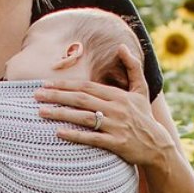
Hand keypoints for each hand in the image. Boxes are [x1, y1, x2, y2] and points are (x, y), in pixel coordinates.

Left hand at [33, 44, 172, 166]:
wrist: (158, 146)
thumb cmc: (144, 117)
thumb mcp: (141, 90)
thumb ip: (132, 67)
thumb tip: (122, 46)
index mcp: (119, 95)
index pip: (87, 86)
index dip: (66, 84)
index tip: (46, 83)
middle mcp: (116, 109)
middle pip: (82, 99)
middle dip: (57, 96)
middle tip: (36, 95)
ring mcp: (116, 126)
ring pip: (84, 117)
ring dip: (61, 114)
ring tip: (41, 112)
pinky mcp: (117, 144)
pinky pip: (92, 138)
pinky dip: (75, 135)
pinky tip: (58, 132)